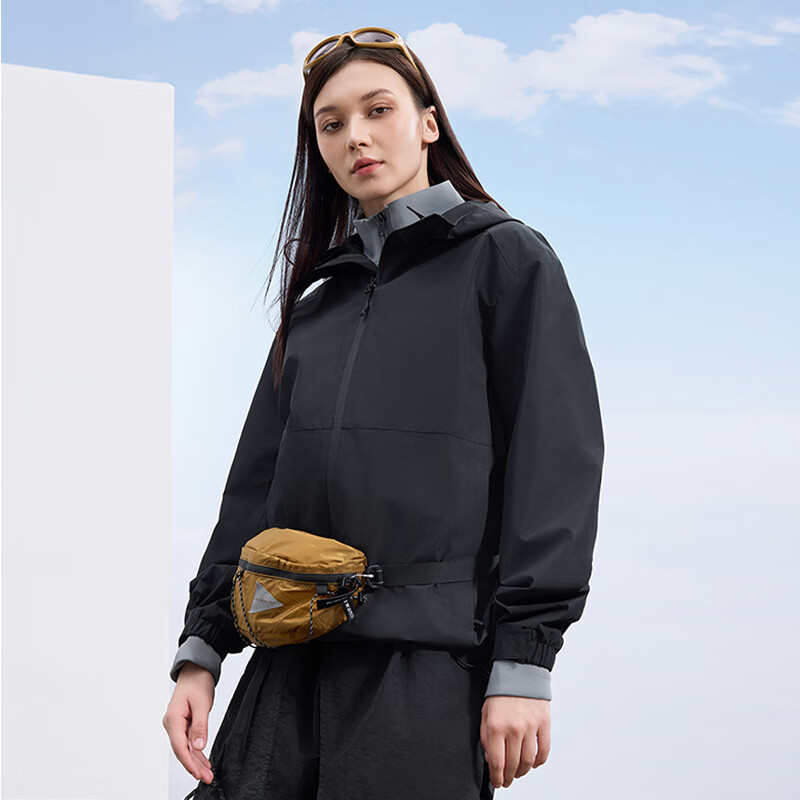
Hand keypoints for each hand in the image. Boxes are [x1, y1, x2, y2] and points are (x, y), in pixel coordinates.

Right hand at [162, 663, 216, 784]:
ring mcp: (177, 724)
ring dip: (196, 761)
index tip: (198, 774)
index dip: (188, 762)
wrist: (195, 669)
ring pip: (185, 747)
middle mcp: (172, 723)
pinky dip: (196, 751)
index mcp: (173, 719)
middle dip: (194, 766)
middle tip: (207, 777)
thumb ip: (200, 726)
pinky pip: (189, 741)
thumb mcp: (202, 703)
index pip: (179, 746)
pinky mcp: (183, 723)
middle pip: (182, 750)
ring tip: (207, 774)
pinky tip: (203, 762)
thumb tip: (198, 746)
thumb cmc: (197, 682)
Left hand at [481, 695, 550, 788]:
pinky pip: (544, 750)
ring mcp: (531, 727)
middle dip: (508, 777)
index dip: (497, 777)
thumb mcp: (485, 712)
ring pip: (528, 761)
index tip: (497, 781)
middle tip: (506, 780)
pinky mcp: (544, 723)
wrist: (519, 671)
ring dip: (522, 771)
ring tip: (518, 772)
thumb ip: (485, 736)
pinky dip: (539, 761)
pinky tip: (534, 763)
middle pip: (513, 764)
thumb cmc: (501, 691)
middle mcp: (514, 729)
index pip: (497, 762)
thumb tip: (490, 757)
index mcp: (496, 726)